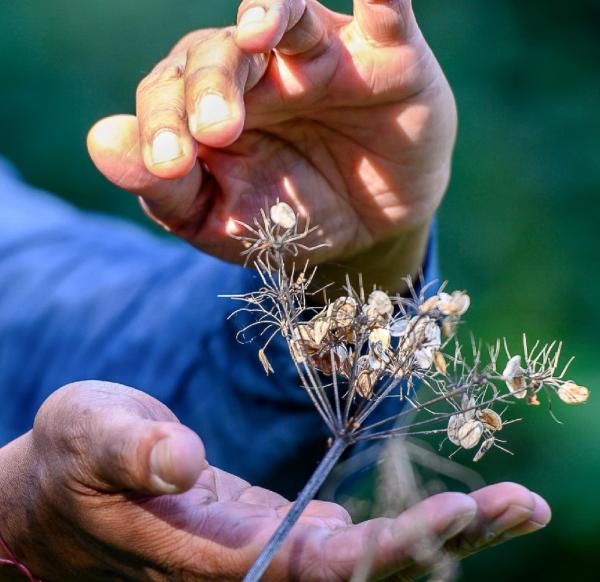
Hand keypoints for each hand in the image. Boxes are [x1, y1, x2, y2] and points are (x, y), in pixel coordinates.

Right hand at [0, 382, 549, 580]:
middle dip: (443, 543)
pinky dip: (410, 524)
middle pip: (364, 574)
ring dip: (445, 536)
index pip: (322, 570)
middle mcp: (255, 567)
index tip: (460, 513)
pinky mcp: (275, 527)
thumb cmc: (70, 461)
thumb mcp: (87, 433)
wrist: (61, 491)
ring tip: (517, 506)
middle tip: (522, 506)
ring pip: (369, 559)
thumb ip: (130, 449)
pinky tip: (461, 510)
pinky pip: (354, 538)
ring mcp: (270, 551)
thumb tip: (183, 458)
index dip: (393, 547)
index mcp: (216, 556)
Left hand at [87, 0, 455, 290]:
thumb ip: (166, 187)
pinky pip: (383, 12)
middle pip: (219, 52)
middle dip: (211, 87)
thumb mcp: (221, 220)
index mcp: (210, 110)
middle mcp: (260, 73)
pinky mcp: (385, 57)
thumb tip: (101, 138)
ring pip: (288, 17)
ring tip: (257, 31)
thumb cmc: (287, 218)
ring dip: (271, 12)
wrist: (367, 230)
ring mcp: (320, 58)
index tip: (167, 164)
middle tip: (218, 130)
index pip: (168, 96)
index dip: (160, 124)